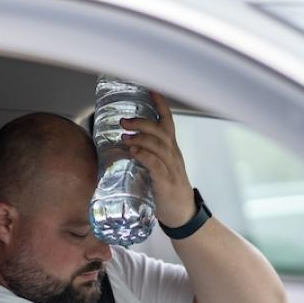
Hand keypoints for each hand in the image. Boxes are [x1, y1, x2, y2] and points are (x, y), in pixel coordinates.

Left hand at [121, 91, 195, 227]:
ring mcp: (171, 167)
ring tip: (125, 135)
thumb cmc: (167, 188)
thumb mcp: (159, 166)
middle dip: (142, 122)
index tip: (150, 89)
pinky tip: (133, 150)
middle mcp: (172, 154)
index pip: (167, 121)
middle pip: (160, 131)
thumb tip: (122, 144)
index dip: (160, 104)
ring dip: (141, 137)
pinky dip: (144, 155)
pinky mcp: (165, 182)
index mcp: (170, 149)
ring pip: (159, 145)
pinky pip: (156, 164)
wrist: (182, 213)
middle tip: (124, 121)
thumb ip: (145, 154)